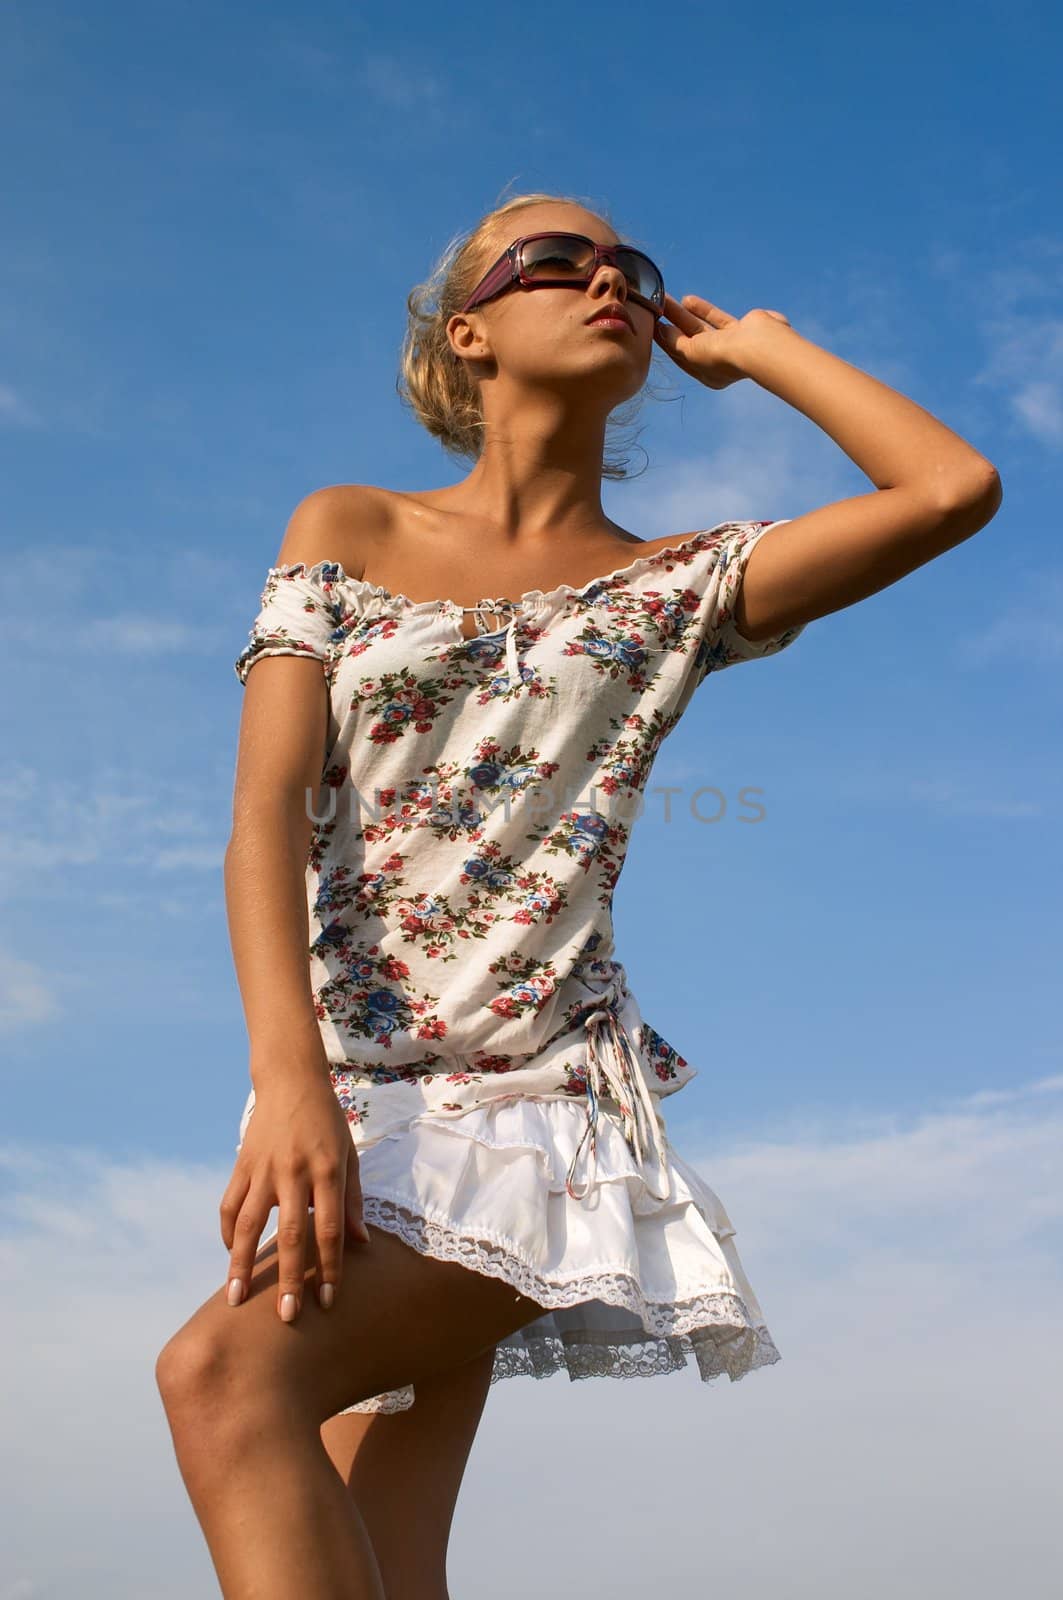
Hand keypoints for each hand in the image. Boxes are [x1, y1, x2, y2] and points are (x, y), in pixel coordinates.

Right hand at [219, 1069, 370, 1321]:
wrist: (291, 1081)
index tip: (328, 1301)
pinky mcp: (241, 1164)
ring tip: (235, 1300)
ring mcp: (263, 1169)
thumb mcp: (350, 1156)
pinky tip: (231, 1256)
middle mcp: (294, 1172)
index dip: (329, 1267)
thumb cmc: (327, 1123)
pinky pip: (229, 1205)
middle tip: (286, 1317)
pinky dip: (227, 1233)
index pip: (329, 1229)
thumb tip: (360, 1245)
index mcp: (327, 1171)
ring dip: (241, 1265)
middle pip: (289, 1234)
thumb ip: (352, 1201)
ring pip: (247, 1224)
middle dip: (287, 1279)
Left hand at [653, 291, 791, 390]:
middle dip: (671, 323)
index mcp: (707, 374)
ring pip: (701, 326)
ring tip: (666, 299)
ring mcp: (731, 344)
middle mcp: (718, 361)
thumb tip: (661, 330)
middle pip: (688, 339)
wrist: (760, 345)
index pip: (680, 356)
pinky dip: (703, 309)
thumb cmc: (723, 356)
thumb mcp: (691, 353)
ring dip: (683, 314)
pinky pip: (716, 318)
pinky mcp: (741, 328)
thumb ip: (675, 343)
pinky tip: (687, 299)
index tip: (650, 326)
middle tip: (654, 307)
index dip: (664, 341)